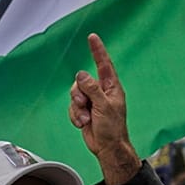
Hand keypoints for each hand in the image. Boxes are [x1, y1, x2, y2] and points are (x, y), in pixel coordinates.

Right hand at [69, 33, 139, 184]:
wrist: (107, 147)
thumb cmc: (112, 128)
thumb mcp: (104, 106)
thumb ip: (92, 89)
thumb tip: (81, 74)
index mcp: (111, 87)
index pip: (103, 64)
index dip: (97, 50)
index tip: (92, 37)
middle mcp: (101, 92)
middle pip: (81, 82)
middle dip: (79, 94)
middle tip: (85, 105)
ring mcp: (91, 101)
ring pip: (74, 95)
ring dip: (77, 108)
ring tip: (86, 118)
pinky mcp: (84, 111)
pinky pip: (72, 108)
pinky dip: (75, 116)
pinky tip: (83, 123)